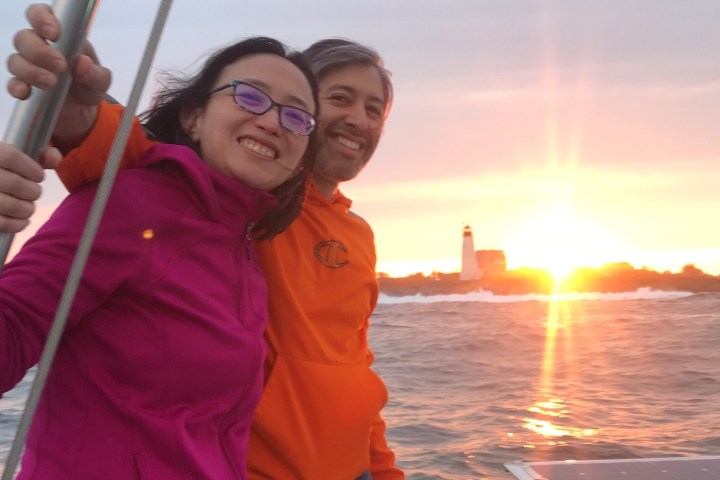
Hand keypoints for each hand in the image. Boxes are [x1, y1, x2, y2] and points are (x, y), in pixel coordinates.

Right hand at [0, 143, 58, 232]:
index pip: (11, 157)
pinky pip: (2, 223)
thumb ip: (38, 155)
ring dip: (27, 209)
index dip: (32, 169)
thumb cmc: (0, 172)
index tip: (38, 176)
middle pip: (15, 184)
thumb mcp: (11, 157)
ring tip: (28, 206)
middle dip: (33, 191)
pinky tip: (23, 220)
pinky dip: (18, 224)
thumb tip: (55, 158)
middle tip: (33, 193)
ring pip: (11, 205)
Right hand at [6, 3, 111, 152]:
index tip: (53, 34)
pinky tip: (26, 92)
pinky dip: (17, 87)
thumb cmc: (89, 85)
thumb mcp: (100, 80)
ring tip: (51, 83)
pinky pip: (12, 83)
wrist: (84, 111)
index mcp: (59, 36)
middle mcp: (39, 47)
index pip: (40, 14)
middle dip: (39, 51)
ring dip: (31, 71)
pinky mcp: (24, 86)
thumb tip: (82, 62)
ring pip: (16, 60)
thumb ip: (95, 72)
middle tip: (60, 65)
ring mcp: (29, 66)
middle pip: (24, 38)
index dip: (42, 18)